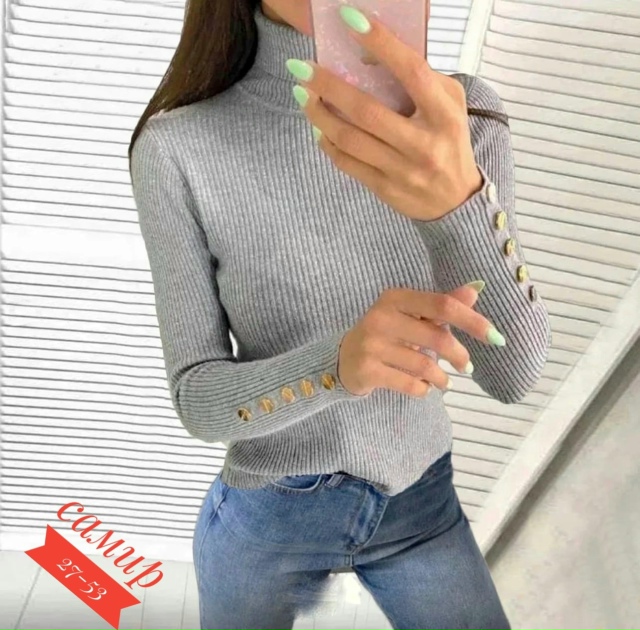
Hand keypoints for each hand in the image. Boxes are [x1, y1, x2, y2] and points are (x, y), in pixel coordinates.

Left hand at [286, 5, 482, 220]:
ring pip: (349, 139)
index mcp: (444, 115)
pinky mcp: (385, 188)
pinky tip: (317, 128)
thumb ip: (424, 81)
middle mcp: (423, 144)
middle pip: (367, 111)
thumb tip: (374, 55)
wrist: (456, 200)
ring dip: (319, 115)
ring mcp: (402, 170)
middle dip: (328, 86)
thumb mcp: (450, 106)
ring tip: (302, 95)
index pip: (412, 73)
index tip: (351, 19)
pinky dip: (327, 143)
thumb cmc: (449, 142)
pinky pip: (347, 163)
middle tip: (302, 68)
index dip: (381, 44)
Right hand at [337, 283, 494, 397]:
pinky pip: (410, 384)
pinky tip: (426, 388)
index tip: (495, 337)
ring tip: (446, 382)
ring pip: (424, 365)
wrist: (344, 358)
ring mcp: (372, 345)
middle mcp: (381, 317)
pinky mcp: (368, 370)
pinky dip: (425, 390)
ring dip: (443, 378)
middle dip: (459, 356)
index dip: (472, 321)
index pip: (442, 305)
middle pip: (436, 338)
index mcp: (396, 298)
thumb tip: (476, 288)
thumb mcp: (411, 314)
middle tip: (468, 367)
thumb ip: (442, 304)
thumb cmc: (386, 333)